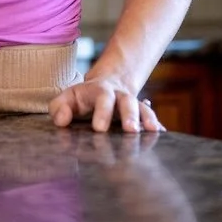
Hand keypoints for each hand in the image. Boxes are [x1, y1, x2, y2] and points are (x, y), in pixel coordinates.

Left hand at [48, 74, 165, 132]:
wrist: (105, 86)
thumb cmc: (81, 98)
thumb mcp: (66, 98)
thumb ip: (59, 108)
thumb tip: (62, 121)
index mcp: (100, 91)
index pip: (103, 98)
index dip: (102, 112)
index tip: (99, 129)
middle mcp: (119, 96)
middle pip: (127, 101)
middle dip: (130, 115)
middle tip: (130, 130)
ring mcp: (132, 104)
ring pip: (143, 108)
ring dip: (147, 119)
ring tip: (153, 132)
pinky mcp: (140, 114)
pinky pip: (150, 117)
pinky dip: (157, 125)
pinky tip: (162, 135)